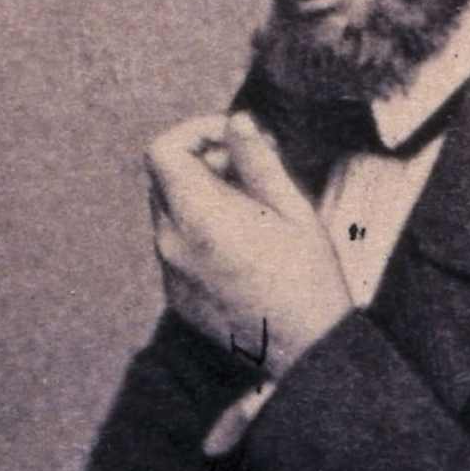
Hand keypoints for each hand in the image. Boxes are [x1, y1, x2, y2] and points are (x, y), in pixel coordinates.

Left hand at [144, 112, 352, 379]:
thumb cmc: (308, 274)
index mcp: (199, 217)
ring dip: (201, 194)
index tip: (232, 137)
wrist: (307, 349)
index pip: (162, 151)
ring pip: (168, 210)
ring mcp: (169, 274)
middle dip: (203, 160)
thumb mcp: (292, 207)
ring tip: (253, 206)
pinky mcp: (175, 296)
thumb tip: (236, 121)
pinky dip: (198, 228)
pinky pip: (175, 245)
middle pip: (163, 178)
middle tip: (253, 166)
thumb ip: (257, 159)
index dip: (194, 131)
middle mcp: (171, 244)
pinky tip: (243, 242)